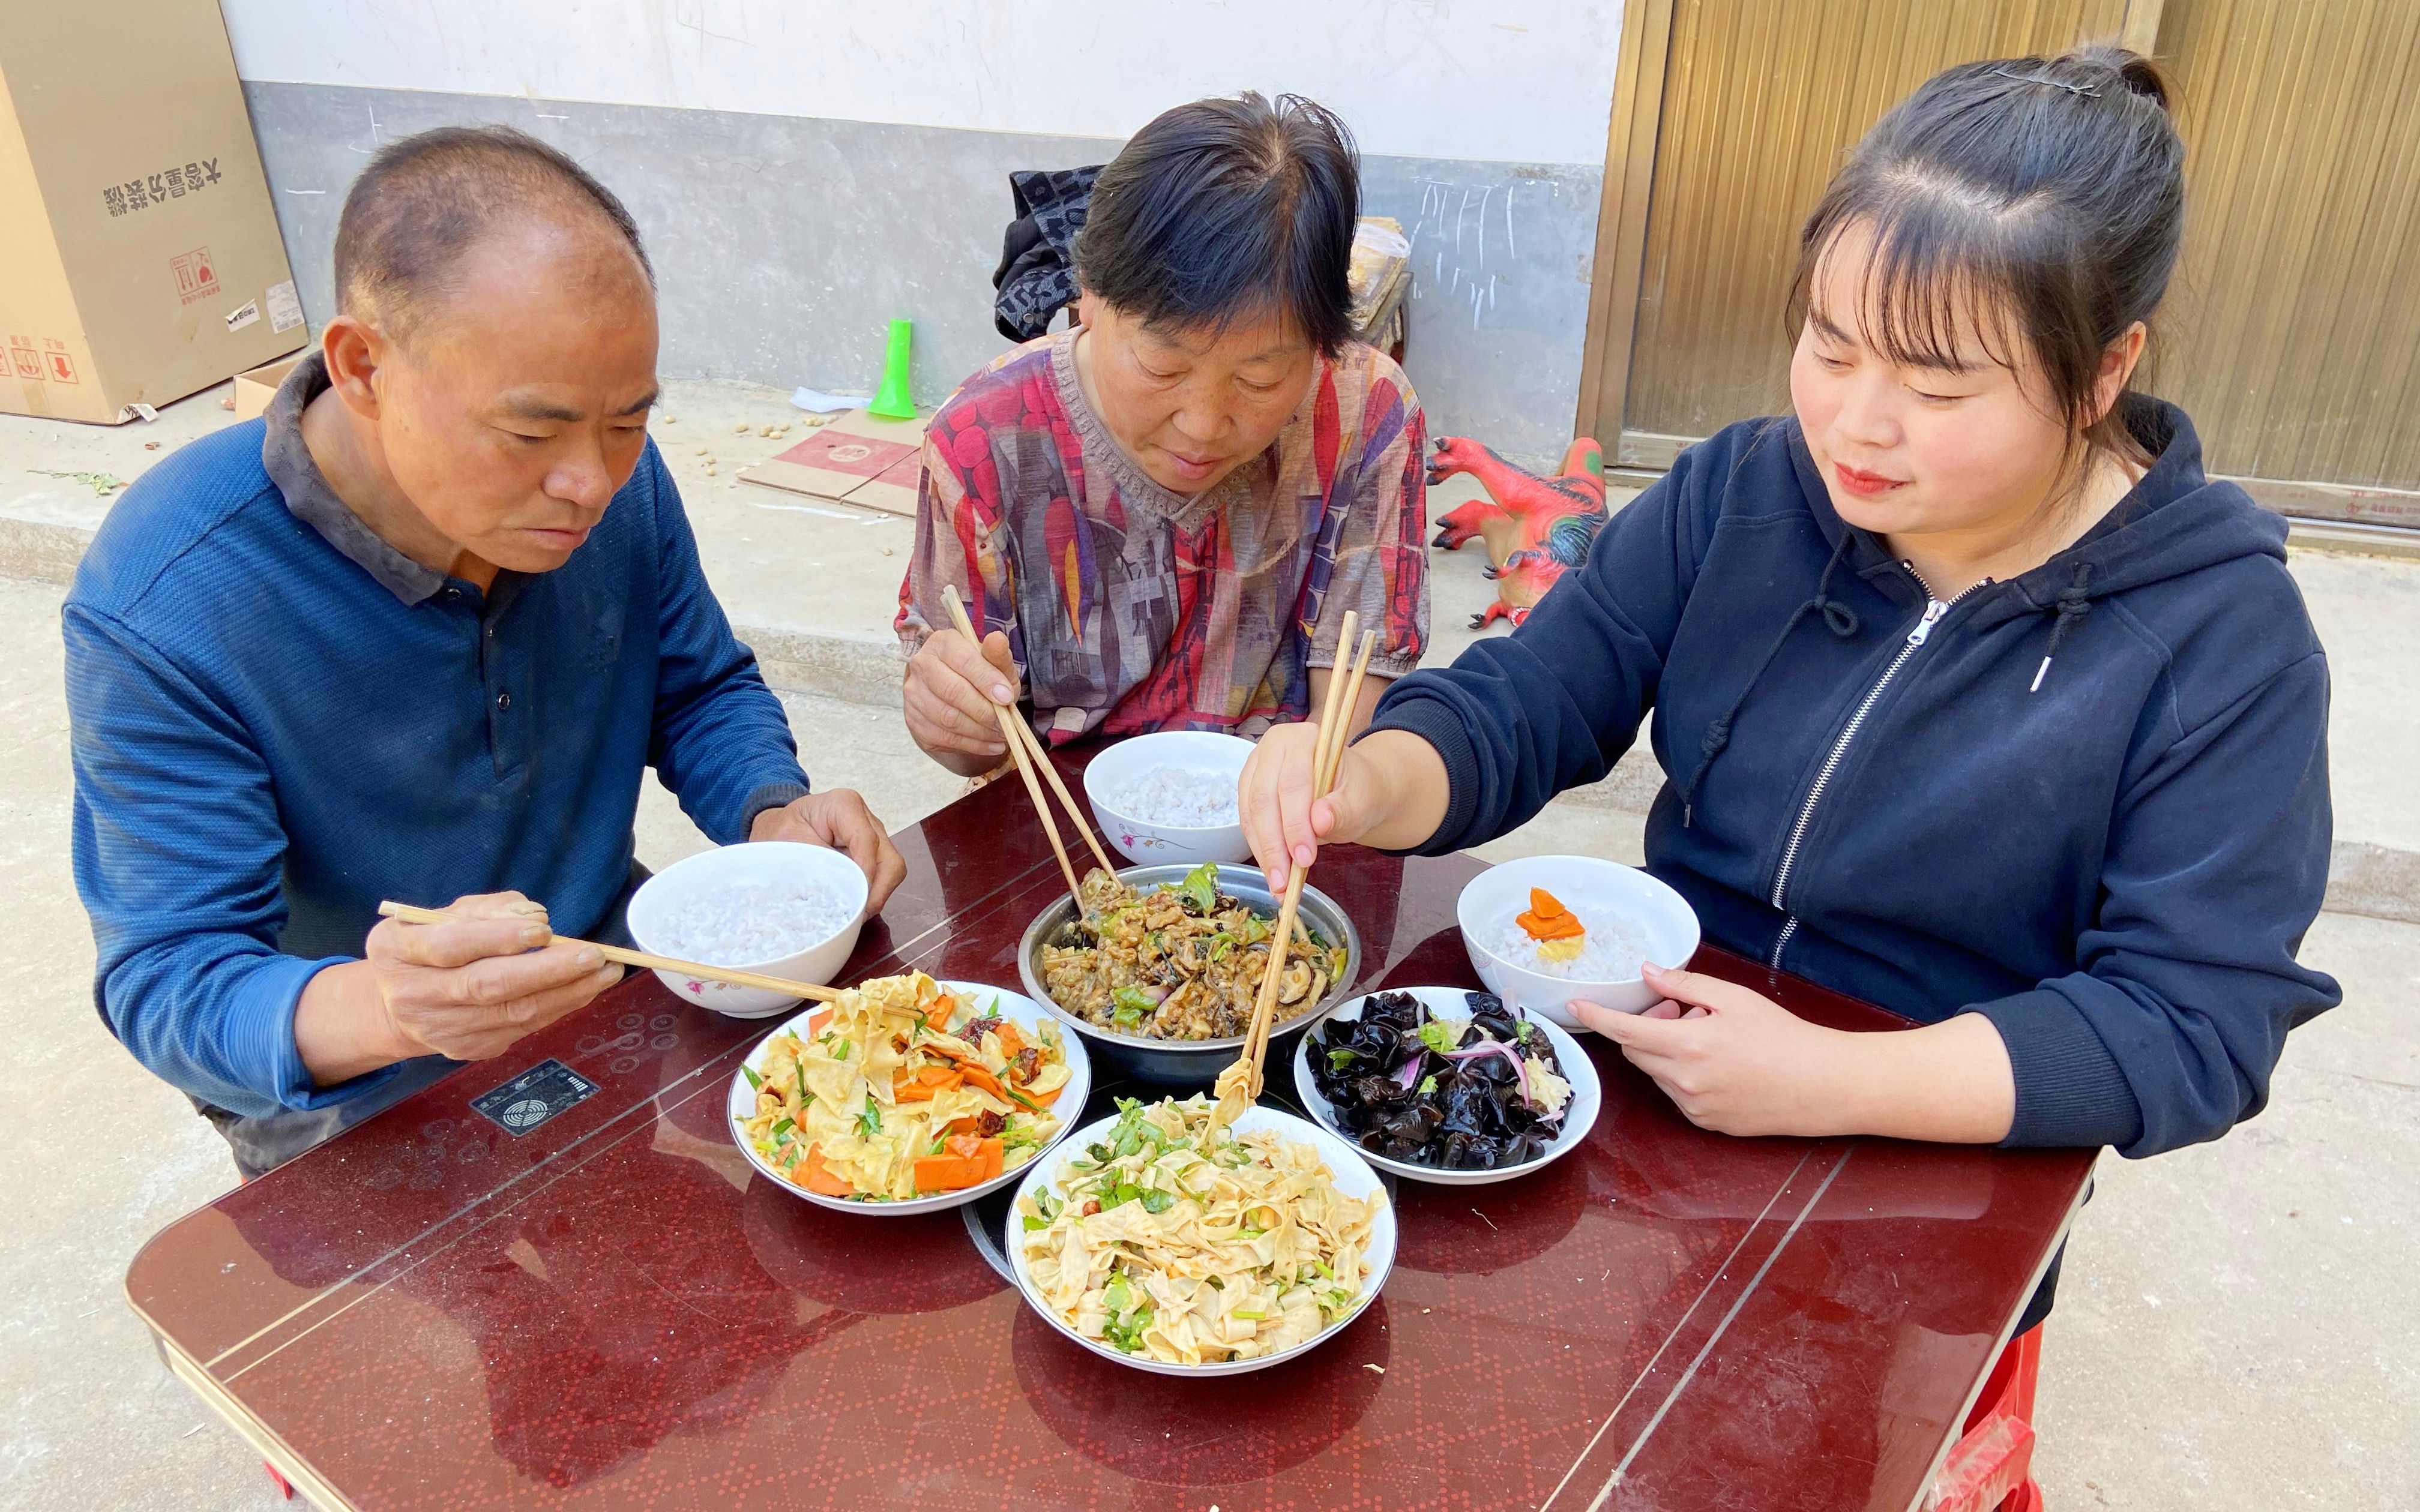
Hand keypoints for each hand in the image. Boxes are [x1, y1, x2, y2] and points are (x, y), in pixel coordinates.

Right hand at [366, 892, 623, 1062]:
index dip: (498, 938)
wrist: (397, 1007)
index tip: (543, 930)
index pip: (450, 947)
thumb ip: (484, 910)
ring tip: (605, 973)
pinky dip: (558, 1007)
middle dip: (547, 971)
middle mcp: (415, 996)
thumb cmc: (425, 948)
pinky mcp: (470, 1049)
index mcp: (397, 951)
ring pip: (513, 1013)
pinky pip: (523, 1029)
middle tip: (594, 956)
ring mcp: (443, 1030)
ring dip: (567, 993)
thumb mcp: (438, 915)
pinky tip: (585, 990)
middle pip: (487, 986)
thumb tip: (534, 916)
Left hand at [750, 789, 907, 910]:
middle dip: (877, 890)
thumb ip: (814, 861)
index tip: (857, 897)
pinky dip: (871, 895)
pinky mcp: (874, 857)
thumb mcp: (788, 842)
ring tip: (854, 913)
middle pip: (889, 860)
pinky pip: (883, 879)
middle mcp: (867, 821)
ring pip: (892, 872)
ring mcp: (874, 840)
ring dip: (876, 895)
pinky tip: (853, 906)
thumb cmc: (782, 830)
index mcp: (844, 806)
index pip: (866, 840)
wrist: (779, 830)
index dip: (865, 871)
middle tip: (858, 914)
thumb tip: (836, 891)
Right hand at [903, 626, 1018, 762]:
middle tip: (1005, 723)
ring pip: (948, 718)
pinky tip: (990, 744)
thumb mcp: (995, 664)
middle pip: (953, 692)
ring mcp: (914, 694)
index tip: (1007, 698)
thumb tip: (997, 640)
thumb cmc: (979, 675)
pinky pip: (945, 737)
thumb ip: (998, 655)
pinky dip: (973, 745)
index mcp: (943, 643)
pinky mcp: (914, 720)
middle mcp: (922, 665)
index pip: (964, 661)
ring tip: (1001, 734)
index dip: (987, 681)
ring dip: (980, 731)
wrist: (954, 695)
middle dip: (985, 711)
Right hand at [1238, 722, 1385, 890]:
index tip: (1304, 859)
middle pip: (1264, 799)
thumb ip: (1342, 810)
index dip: (1296, 823)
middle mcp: (1273, 746)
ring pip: (1250, 813)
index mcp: (1304, 738)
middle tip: (1285, 882)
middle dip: (1274, 845)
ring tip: (1279, 886)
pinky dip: (1260, 850)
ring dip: (1263, 852)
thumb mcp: (1362, 800)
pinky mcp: (1249, 789)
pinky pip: (1247, 822)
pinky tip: (1273, 873)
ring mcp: (1257, 767)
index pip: (1294, 783)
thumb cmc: (1359, 790)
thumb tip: (1319, 822)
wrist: (1353, 789)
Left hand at [1574, 962, 1867, 1137]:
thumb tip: (1648, 972)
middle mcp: (1684, 1082)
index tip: (1575, 1006)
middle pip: (1636, 1052)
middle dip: (1645, 1029)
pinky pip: (1678, 1095)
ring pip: (1657, 1074)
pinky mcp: (1707, 1124)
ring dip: (1666, 1053)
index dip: (1596, 1017)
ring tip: (1708, 1038)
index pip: (1624, 1031)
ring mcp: (1694, 1108)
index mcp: (1688, 1046)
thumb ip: (1685, 986)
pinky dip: (1684, 1076)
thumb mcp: (1734, 999)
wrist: (1822, 1085)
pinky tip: (1719, 1065)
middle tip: (1678, 1012)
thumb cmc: (1783, 1036)